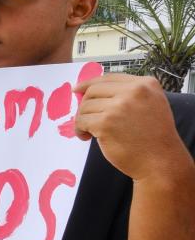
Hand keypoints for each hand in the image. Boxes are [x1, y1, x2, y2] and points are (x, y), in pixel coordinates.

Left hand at [74, 74, 190, 181]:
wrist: (161, 161)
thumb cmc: (154, 137)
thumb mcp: (151, 104)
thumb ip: (129, 93)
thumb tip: (91, 89)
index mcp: (146, 84)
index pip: (108, 78)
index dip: (89, 84)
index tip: (77, 90)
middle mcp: (133, 91)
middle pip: (93, 90)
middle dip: (85, 104)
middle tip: (87, 118)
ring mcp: (119, 106)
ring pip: (85, 106)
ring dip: (82, 119)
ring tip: (90, 132)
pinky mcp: (106, 123)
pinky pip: (81, 121)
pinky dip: (79, 130)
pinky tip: (86, 137)